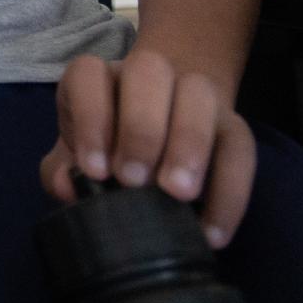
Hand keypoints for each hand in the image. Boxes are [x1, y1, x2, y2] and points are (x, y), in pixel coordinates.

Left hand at [41, 49, 256, 249]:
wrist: (162, 131)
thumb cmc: (106, 146)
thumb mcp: (77, 156)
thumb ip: (61, 170)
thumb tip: (67, 188)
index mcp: (100, 77)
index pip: (89, 75)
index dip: (90, 118)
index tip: (93, 170)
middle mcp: (148, 74)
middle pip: (149, 70)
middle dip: (141, 126)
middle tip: (134, 180)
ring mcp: (195, 94)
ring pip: (198, 94)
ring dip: (189, 143)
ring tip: (178, 195)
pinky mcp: (233, 127)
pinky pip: (241, 149)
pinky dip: (229, 192)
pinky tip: (210, 231)